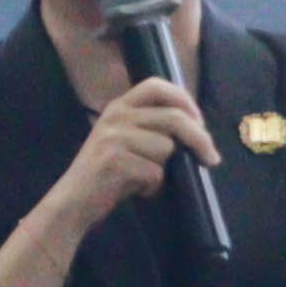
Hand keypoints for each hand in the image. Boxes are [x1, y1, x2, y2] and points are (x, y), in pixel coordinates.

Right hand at [43, 75, 208, 229]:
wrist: (73, 201)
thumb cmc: (107, 174)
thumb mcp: (127, 140)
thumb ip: (152, 127)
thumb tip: (197, 129)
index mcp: (119, 106)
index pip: (157, 86)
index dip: (184, 100)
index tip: (200, 121)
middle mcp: (116, 115)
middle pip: (174, 118)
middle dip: (200, 139)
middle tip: (212, 158)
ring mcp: (114, 137)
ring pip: (166, 148)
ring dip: (163, 169)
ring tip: (144, 178)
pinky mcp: (114, 161)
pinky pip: (154, 172)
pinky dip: (152, 186)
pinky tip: (137, 189)